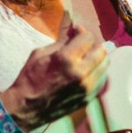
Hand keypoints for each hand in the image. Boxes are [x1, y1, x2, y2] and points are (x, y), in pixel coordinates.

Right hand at [0, 15, 108, 130]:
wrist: (27, 108)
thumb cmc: (30, 78)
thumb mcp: (41, 53)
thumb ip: (62, 39)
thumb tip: (72, 24)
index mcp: (66, 59)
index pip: (88, 38)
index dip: (82, 31)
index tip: (75, 32)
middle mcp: (81, 73)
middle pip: (101, 50)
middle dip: (91, 44)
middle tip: (81, 44)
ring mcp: (87, 87)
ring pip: (104, 64)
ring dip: (96, 57)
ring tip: (83, 57)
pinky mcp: (89, 97)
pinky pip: (101, 78)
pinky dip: (95, 70)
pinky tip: (84, 70)